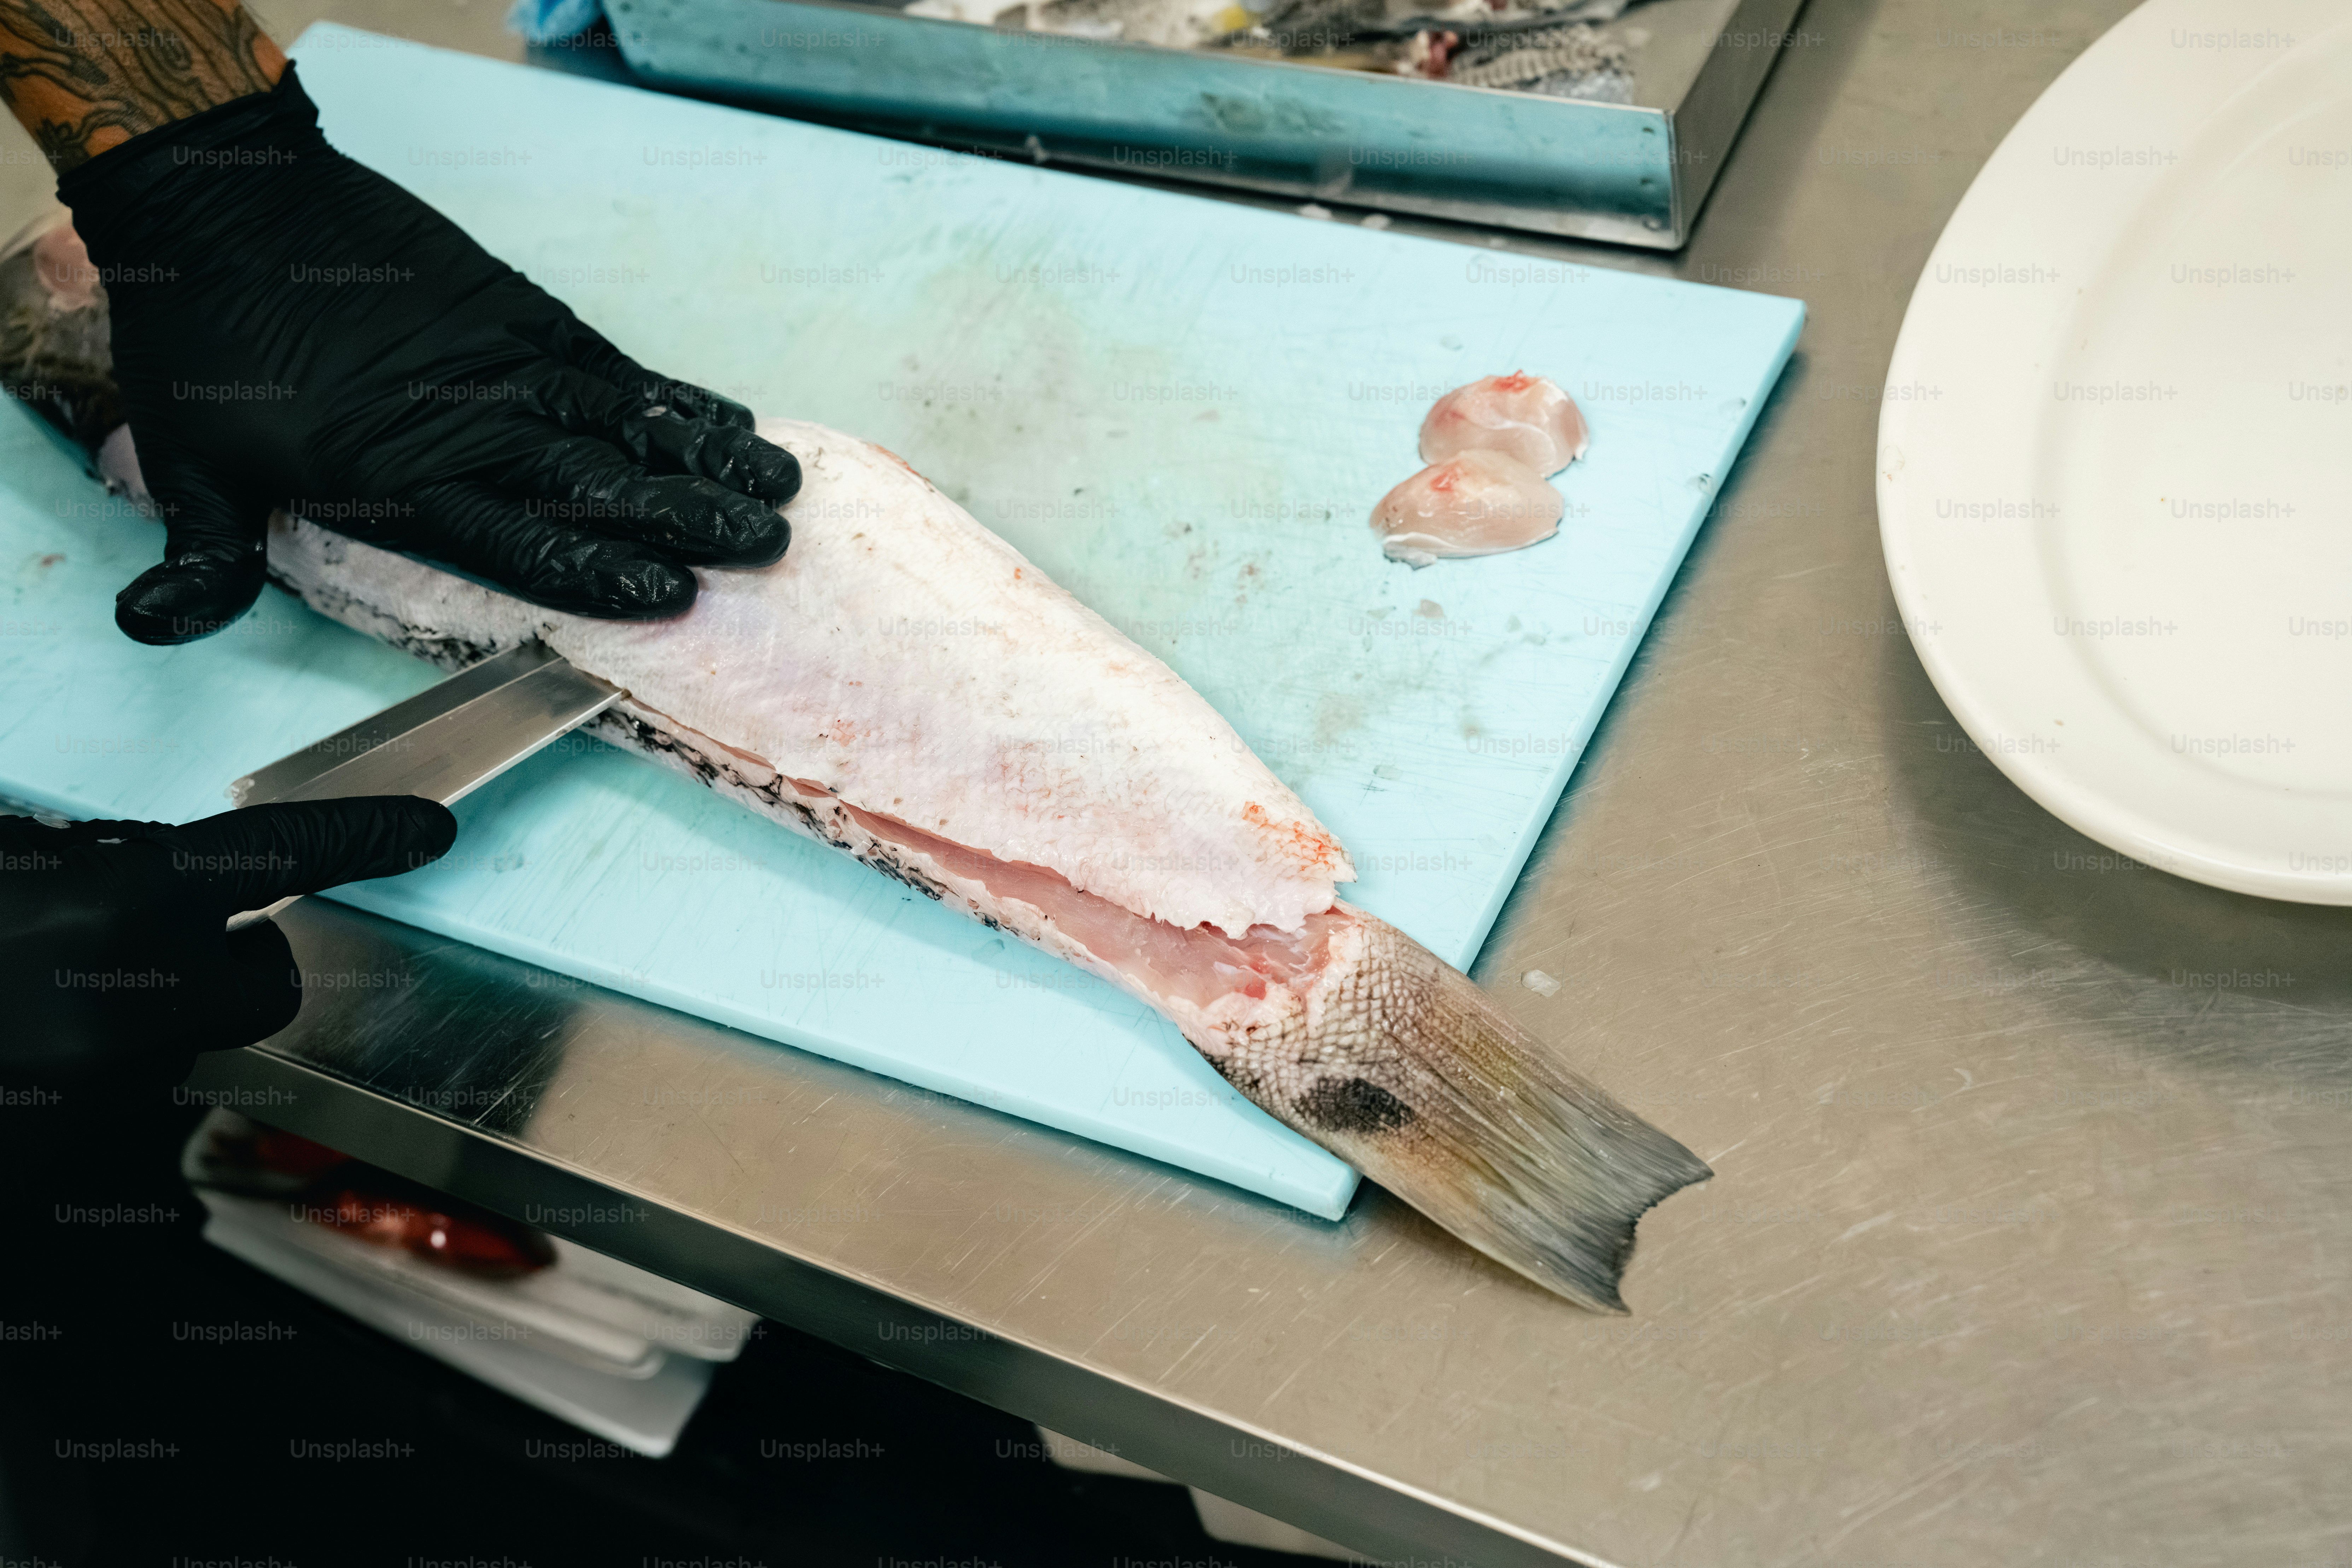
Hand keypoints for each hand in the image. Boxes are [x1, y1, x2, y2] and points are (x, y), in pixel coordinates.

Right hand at [0, 796, 454, 1086]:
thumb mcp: (18, 860)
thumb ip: (101, 866)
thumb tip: (161, 875)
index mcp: (121, 901)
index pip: (279, 852)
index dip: (361, 837)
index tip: (426, 831)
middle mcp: (135, 995)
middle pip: (266, 984)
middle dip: (228, 966)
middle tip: (135, 947)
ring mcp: (110, 1087)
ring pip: (187, 1046)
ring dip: (136, 1023)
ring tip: (38, 999)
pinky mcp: (75, 1157)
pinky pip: (127, 1100)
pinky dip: (86, 1072)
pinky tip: (26, 1045)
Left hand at [55, 67, 797, 645]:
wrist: (224, 199)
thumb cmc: (207, 337)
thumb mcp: (185, 455)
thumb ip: (205, 552)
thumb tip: (155, 627)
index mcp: (395, 477)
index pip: (517, 541)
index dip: (595, 570)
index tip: (669, 593)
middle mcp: (466, 424)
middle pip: (593, 483)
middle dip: (684, 518)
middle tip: (762, 547)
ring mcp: (503, 361)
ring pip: (622, 421)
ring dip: (705, 459)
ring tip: (778, 491)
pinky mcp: (517, 310)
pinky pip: (613, 366)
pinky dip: (677, 397)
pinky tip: (732, 422)